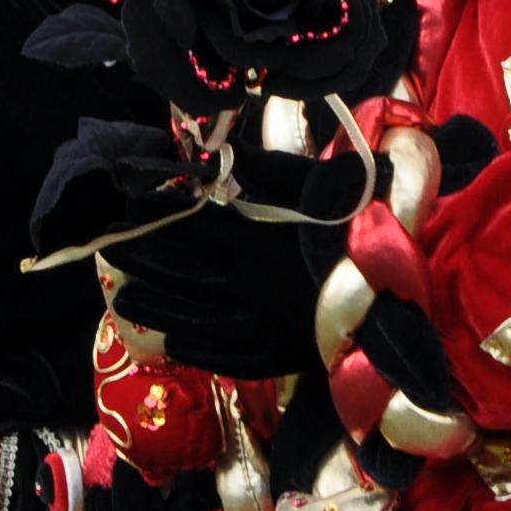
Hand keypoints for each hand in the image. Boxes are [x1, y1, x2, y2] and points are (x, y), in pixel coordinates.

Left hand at [99, 149, 348, 380]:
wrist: (400, 285)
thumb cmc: (352, 222)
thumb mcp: (308, 183)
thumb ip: (255, 167)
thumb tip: (210, 153)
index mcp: (255, 239)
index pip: (186, 228)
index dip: (152, 219)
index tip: (124, 210)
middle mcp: (249, 285)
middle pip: (180, 272)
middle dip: (140, 258)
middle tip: (109, 248)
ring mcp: (259, 326)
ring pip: (191, 318)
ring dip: (154, 307)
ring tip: (123, 297)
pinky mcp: (275, 357)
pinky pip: (222, 356)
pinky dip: (193, 348)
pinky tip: (171, 340)